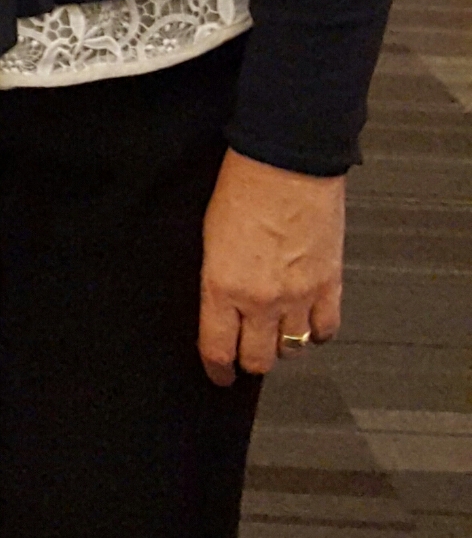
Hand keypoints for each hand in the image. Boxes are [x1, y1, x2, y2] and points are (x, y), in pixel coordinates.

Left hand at [198, 146, 344, 386]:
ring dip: (283, 347)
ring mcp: (299, 295)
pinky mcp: (330, 284)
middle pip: (258, 359)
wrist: (286, 161)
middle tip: (246, 357)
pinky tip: (309, 325)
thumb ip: (215, 277)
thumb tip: (219, 304)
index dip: (217, 370)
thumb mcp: (208, 236)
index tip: (218, 376)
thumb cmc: (242, 186)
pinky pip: (328, 328)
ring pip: (293, 349)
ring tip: (276, 336)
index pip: (217, 348)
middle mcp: (261, 299)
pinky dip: (318, 333)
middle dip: (249, 362)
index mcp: (222, 285)